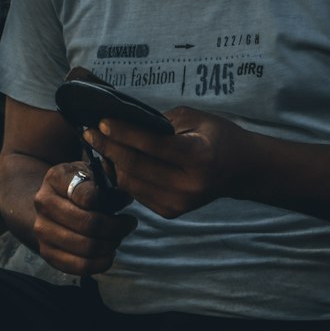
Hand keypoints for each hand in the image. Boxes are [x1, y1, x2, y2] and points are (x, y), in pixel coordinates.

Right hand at [33, 161, 135, 275]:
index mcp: (56, 178)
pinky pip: (79, 266)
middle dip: (116, 227)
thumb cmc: (81, 186)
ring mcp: (42, 230)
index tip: (125, 202)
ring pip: (86, 247)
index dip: (110, 200)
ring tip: (119, 237)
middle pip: (88, 223)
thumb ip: (110, 181)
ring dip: (110, 245)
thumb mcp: (94, 173)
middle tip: (129, 223)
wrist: (54, 201)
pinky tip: (109, 253)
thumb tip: (123, 198)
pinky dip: (101, 263)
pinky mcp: (47, 253)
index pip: (85, 195)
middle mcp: (43, 203)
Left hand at [85, 107, 249, 218]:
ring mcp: (179, 203)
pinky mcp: (171, 212)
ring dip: (111, 164)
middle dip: (108, 148)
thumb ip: (157, 123)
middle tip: (89, 132)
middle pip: (135, 166)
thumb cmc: (215, 136)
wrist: (239, 169)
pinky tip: (116, 162)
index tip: (100, 121)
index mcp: (198, 157)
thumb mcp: (192, 118)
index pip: (151, 145)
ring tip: (100, 145)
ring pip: (130, 183)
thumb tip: (120, 122)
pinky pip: (136, 193)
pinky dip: (123, 177)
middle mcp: (188, 185)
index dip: (122, 132)